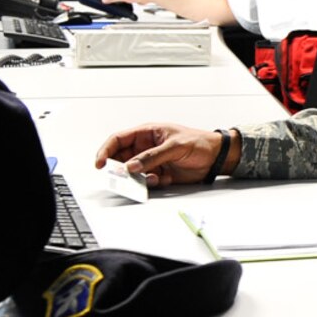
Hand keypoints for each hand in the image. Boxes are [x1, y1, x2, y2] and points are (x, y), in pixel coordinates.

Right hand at [94, 122, 224, 186]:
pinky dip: (150, 183)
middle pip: (122, 159)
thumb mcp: (174, 146)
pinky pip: (146, 181)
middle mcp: (146, 148)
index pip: (118, 140)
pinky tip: (162, 179)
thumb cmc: (199, 142)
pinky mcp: (160, 174)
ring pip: (133, 173)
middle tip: (122, 177)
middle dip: (120, 168)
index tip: (99, 164)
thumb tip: (130, 166)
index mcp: (146, 133)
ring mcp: (152, 162)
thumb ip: (152, 156)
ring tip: (148, 178)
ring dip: (136, 178)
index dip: (105, 151)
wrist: (217, 157)